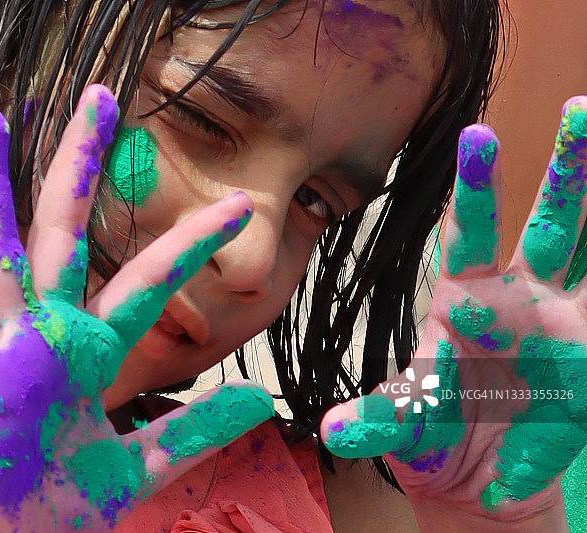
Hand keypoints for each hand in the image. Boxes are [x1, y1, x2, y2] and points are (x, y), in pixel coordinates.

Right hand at [0, 85, 273, 531]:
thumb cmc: (63, 509)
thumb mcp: (144, 466)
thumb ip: (196, 428)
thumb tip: (259, 399)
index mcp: (89, 350)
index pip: (148, 279)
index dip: (193, 239)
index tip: (239, 203)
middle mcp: (48, 337)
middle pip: (65, 235)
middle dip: (80, 166)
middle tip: (99, 96)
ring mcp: (9, 355)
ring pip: (0, 258)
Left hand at [320, 97, 586, 531]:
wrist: (476, 481)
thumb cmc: (432, 437)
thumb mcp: (404, 429)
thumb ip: (379, 422)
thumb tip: (335, 432)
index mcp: (465, 299)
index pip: (470, 233)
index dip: (476, 189)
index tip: (478, 136)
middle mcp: (520, 299)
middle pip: (550, 224)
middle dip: (568, 171)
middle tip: (581, 108)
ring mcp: (564, 324)